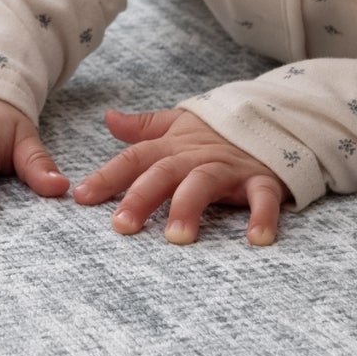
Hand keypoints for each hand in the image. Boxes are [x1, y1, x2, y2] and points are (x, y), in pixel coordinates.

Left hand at [72, 106, 291, 246]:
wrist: (276, 116)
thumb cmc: (219, 131)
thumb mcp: (181, 124)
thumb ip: (145, 128)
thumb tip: (109, 119)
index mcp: (173, 146)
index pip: (134, 159)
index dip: (107, 176)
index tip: (81, 197)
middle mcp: (197, 156)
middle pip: (164, 173)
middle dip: (141, 197)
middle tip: (122, 226)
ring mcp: (230, 167)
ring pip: (205, 183)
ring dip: (190, 208)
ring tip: (176, 238)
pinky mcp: (263, 178)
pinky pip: (263, 197)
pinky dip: (262, 216)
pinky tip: (256, 240)